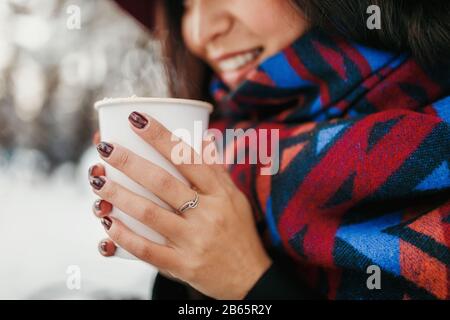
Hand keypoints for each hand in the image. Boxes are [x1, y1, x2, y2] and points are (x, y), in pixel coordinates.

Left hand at [88, 112, 271, 299]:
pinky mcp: (183, 266)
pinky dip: (125, 237)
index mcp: (220, 194)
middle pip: (164, 183)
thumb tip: (202, 136)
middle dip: (130, 162)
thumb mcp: (235, 198)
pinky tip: (107, 223)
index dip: (161, 137)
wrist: (250, 277)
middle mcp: (208, 214)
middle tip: (105, 147)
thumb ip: (216, 169)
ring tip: (98, 180)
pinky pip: (149, 251)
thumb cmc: (239, 232)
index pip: (189, 158)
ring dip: (120, 196)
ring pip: (151, 214)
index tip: (136, 119)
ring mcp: (194, 241)